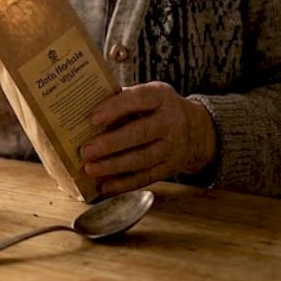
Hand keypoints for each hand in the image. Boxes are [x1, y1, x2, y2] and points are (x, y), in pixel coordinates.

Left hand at [78, 81, 215, 195]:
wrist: (196, 129)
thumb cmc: (157, 108)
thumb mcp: (147, 94)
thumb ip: (122, 99)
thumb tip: (84, 107)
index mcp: (160, 96)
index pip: (139, 99)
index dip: (116, 108)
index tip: (93, 118)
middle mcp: (170, 121)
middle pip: (141, 133)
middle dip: (111, 144)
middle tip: (85, 151)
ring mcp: (172, 147)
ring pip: (143, 158)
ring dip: (114, 166)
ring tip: (90, 169)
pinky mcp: (170, 167)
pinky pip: (147, 177)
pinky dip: (124, 184)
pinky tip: (105, 186)